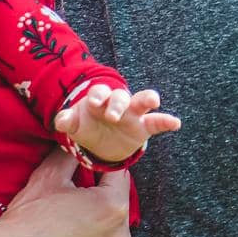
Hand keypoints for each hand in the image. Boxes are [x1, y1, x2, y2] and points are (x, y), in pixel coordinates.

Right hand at [0, 149, 131, 236]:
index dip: (101, 172)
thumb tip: (79, 140)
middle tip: (70, 208)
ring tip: (70, 233)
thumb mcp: (47, 177)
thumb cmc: (26, 217)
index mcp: (112, 205)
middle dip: (99, 205)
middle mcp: (121, 235)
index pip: (118, 177)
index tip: (88, 174)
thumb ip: (70, 155)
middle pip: (116, 210)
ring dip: (99, 233)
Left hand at [54, 85, 180, 164]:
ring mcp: (132, 114)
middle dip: (117, 103)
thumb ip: (67, 121)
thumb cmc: (86, 127)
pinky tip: (175, 123)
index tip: (95, 102)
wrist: (101, 144)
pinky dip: (166, 121)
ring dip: (147, 99)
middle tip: (112, 116)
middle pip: (120, 96)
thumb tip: (62, 120)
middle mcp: (117, 103)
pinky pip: (157, 122)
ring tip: (153, 101)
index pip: (99, 92)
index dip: (98, 95)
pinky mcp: (144, 126)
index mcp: (99, 99)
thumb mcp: (74, 126)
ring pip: (142, 102)